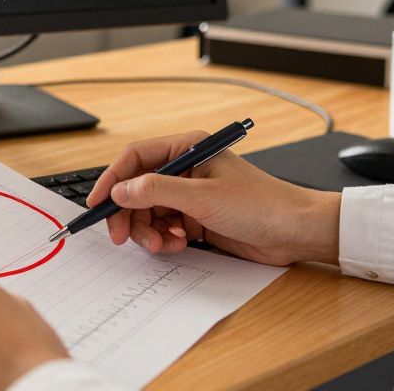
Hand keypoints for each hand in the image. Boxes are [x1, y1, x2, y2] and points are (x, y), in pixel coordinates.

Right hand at [86, 131, 340, 265]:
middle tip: (122, 237)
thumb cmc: (261, 205)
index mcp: (188, 149)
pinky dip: (164, 239)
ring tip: (163, 243)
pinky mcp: (196, 218)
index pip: (136, 158)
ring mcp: (190, 194)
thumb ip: (158, 191)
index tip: (97, 204)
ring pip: (148, 211)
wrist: (296, 232)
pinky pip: (164, 227)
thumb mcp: (203, 197)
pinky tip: (178, 244)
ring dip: (148, 230)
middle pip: (137, 189)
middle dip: (128, 214)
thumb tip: (121, 190)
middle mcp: (186, 168)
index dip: (112, 180)